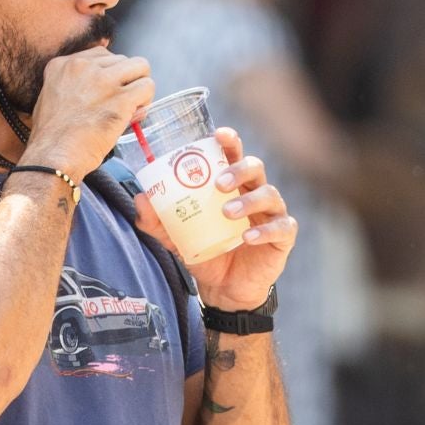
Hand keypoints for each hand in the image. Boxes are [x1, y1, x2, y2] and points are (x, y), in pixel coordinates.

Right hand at [23, 47, 154, 176]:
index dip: (112, 74)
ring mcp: (103, 81)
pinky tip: (135, 114)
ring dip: (140, 86)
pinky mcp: (120, 98)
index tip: (109, 91)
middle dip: (126, 80)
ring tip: (132, 106)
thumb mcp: (52, 98)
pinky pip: (147, 86)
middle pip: (123, 60)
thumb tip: (109, 87)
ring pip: (141, 67)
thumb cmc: (52, 137)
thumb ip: (75, 86)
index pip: (103, 55)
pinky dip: (147, 100)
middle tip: (121, 103)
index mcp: (63, 64)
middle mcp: (83, 66)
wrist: (53, 156)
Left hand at [134, 127, 294, 310]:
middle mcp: (254, 192)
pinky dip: (266, 230)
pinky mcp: (282, 237)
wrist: (223, 289)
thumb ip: (158, 220)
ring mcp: (271, 214)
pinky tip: (248, 237)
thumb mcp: (176, 237)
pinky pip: (281, 227)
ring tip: (227, 212)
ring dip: (248, 200)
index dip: (230, 141)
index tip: (218, 135)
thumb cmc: (206, 252)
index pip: (234, 154)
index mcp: (232, 185)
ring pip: (269, 194)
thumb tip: (141, 198)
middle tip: (218, 183)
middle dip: (239, 169)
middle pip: (255, 167)